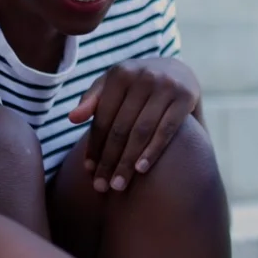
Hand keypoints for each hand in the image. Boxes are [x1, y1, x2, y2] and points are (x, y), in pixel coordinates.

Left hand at [69, 58, 199, 191]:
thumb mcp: (112, 85)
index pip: (102, 117)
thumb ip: (92, 100)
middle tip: (102, 186)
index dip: (94, 145)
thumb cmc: (136, 85)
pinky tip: (140, 170)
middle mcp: (143, 76)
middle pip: (120, 127)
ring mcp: (166, 86)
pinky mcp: (186, 97)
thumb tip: (71, 119)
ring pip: (141, 131)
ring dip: (127, 161)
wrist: (178, 71)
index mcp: (120, 73)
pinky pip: (166, 130)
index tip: (88, 170)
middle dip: (109, 159)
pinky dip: (152, 151)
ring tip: (119, 184)